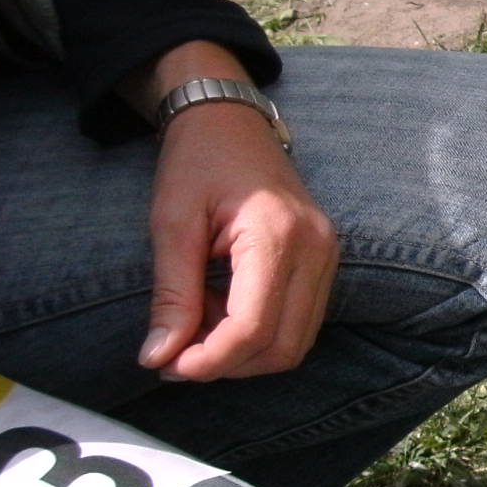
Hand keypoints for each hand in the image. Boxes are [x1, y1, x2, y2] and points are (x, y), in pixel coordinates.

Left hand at [125, 43, 337, 382]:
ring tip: (197, 325)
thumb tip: (159, 357)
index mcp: (277, 234)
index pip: (253, 326)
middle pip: (282, 346)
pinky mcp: (325, 261)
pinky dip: (258, 333)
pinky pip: (299, 321)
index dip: (210, 360)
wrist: (230, 121)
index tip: (166, 365)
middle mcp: (316, 249)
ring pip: (295, 342)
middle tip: (175, 355)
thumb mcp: (171, 223)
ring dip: (243, 352)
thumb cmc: (197, 162)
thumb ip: (170, 294)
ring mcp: (328, 256)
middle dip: (226, 364)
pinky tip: (220, 310)